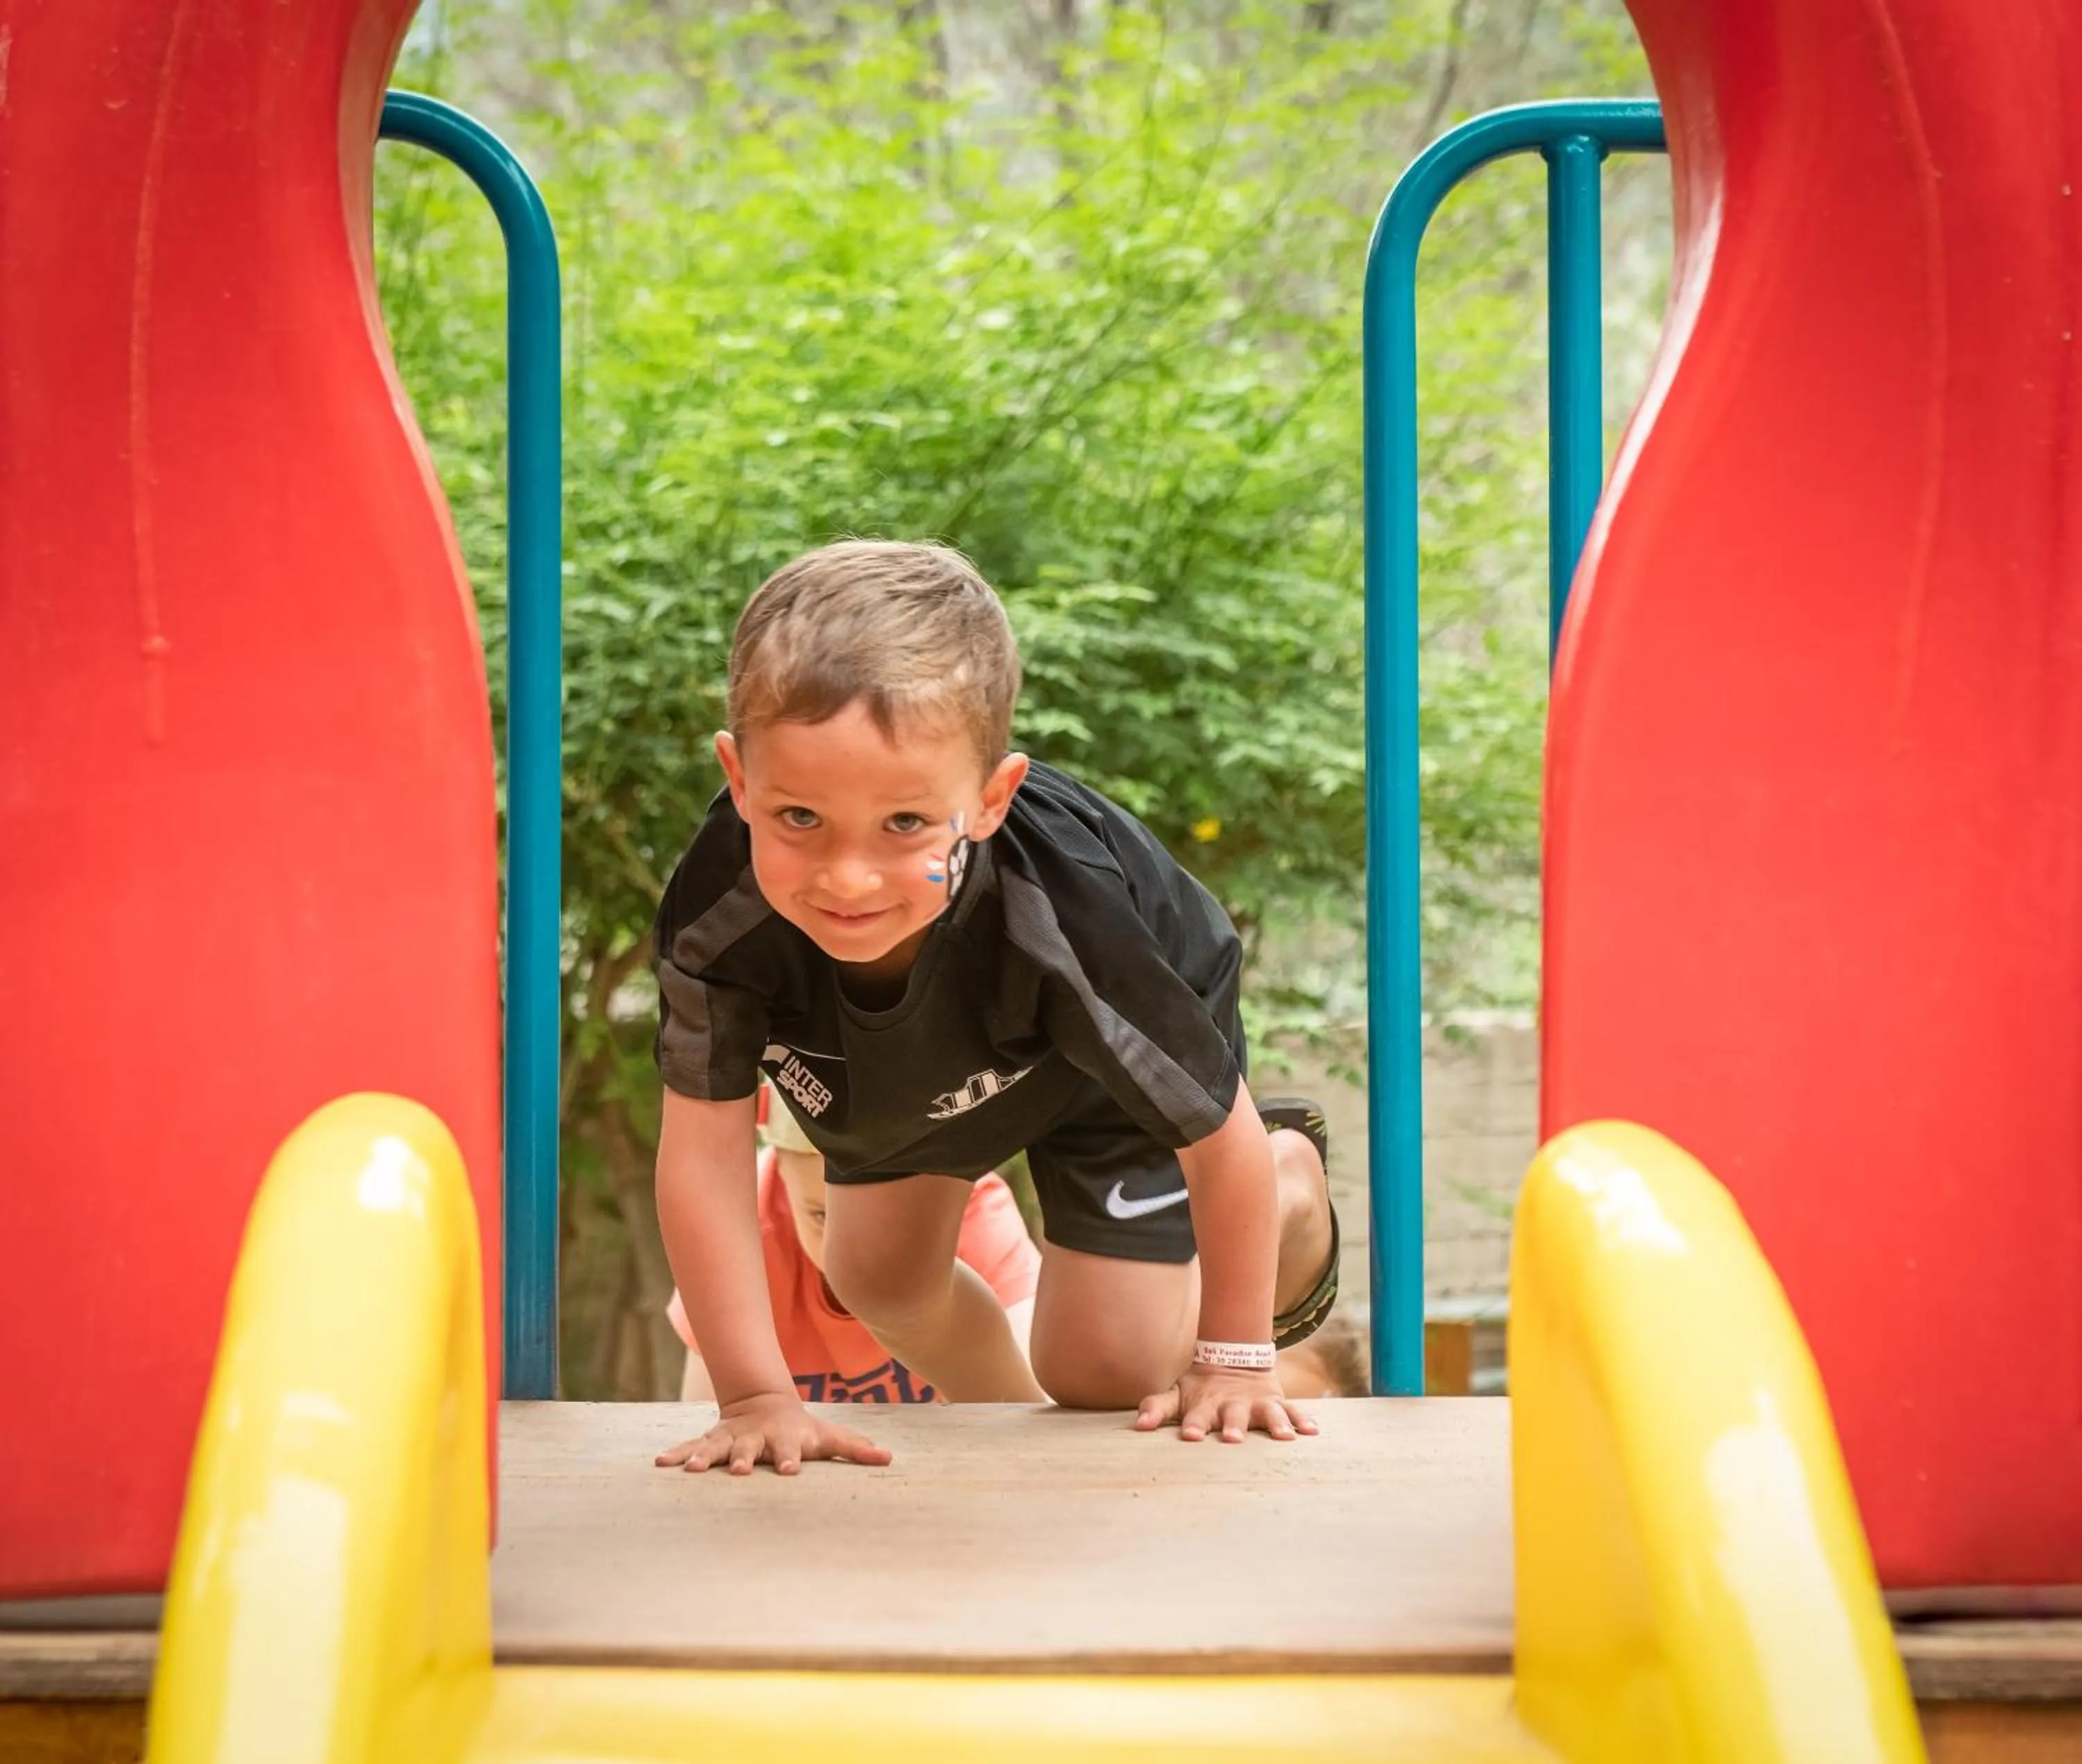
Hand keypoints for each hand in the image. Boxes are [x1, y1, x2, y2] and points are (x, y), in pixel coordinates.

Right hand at [654, 1390, 893, 1475]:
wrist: (763, 1403)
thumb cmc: (802, 1430)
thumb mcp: (828, 1436)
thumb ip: (855, 1447)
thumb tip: (889, 1458)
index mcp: (784, 1440)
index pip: (790, 1451)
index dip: (791, 1460)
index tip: (790, 1471)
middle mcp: (755, 1439)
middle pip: (749, 1450)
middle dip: (744, 1460)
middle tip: (740, 1471)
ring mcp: (731, 1439)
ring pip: (716, 1448)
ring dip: (704, 1458)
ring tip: (693, 1471)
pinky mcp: (711, 1441)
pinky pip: (689, 1447)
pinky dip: (676, 1454)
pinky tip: (659, 1463)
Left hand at [1134, 1363, 1318, 1443]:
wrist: (1234, 1359)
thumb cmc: (1200, 1389)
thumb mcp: (1178, 1394)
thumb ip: (1158, 1407)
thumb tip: (1138, 1426)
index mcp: (1206, 1405)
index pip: (1197, 1416)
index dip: (1193, 1425)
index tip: (1190, 1435)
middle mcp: (1233, 1405)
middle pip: (1234, 1416)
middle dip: (1234, 1426)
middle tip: (1234, 1438)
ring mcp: (1257, 1404)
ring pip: (1268, 1413)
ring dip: (1275, 1424)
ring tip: (1284, 1437)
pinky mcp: (1277, 1402)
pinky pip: (1293, 1411)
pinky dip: (1303, 1419)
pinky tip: (1312, 1431)